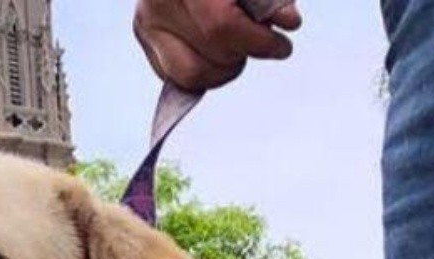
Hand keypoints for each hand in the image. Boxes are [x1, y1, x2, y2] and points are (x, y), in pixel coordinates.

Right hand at [134, 0, 301, 91]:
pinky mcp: (144, 35)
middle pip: (214, 51)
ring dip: (223, 68)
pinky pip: (177, 77)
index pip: (222, 26)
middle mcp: (159, 0)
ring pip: (193, 74)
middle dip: (242, 52)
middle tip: (252, 40)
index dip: (259, 42)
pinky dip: (204, 71)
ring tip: (231, 47)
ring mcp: (147, 19)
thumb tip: (289, 21)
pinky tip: (211, 50)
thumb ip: (273, 0)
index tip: (281, 46)